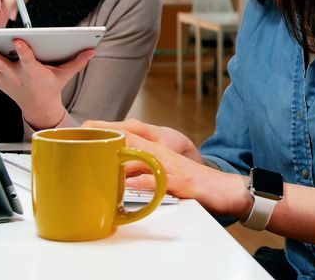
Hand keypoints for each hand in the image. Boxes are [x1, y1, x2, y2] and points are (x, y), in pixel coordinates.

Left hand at [0, 39, 92, 128]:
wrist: (38, 107)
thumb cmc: (50, 87)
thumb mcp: (65, 74)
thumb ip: (77, 61)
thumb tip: (92, 50)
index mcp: (33, 72)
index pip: (28, 59)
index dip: (24, 50)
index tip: (18, 41)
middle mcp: (16, 76)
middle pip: (1, 64)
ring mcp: (4, 80)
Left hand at [84, 119, 249, 217]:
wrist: (229, 189)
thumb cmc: (197, 184)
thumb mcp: (168, 174)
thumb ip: (146, 172)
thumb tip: (122, 176)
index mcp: (161, 152)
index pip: (133, 134)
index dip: (111, 128)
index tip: (85, 125)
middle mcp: (166, 156)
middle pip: (136, 138)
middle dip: (111, 133)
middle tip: (86, 128)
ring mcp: (175, 168)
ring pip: (147, 157)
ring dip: (123, 154)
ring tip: (101, 153)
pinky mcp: (184, 183)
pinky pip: (164, 182)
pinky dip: (148, 182)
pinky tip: (133, 183)